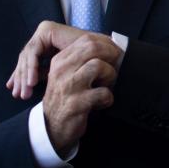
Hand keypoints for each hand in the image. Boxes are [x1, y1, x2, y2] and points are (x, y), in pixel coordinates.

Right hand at [5, 20, 123, 154]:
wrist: (51, 127)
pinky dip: (108, 97)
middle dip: (111, 54)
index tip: (115, 51)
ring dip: (110, 75)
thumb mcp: (67, 74)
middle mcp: (62, 70)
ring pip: (98, 66)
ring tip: (107, 85)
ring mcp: (68, 86)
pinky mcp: (76, 104)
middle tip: (117, 65)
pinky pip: (103, 93)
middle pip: (93, 48)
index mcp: (60, 60)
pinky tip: (103, 101)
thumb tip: (109, 46)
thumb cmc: (65, 97)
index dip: (106, 43)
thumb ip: (82, 60)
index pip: (86, 40)